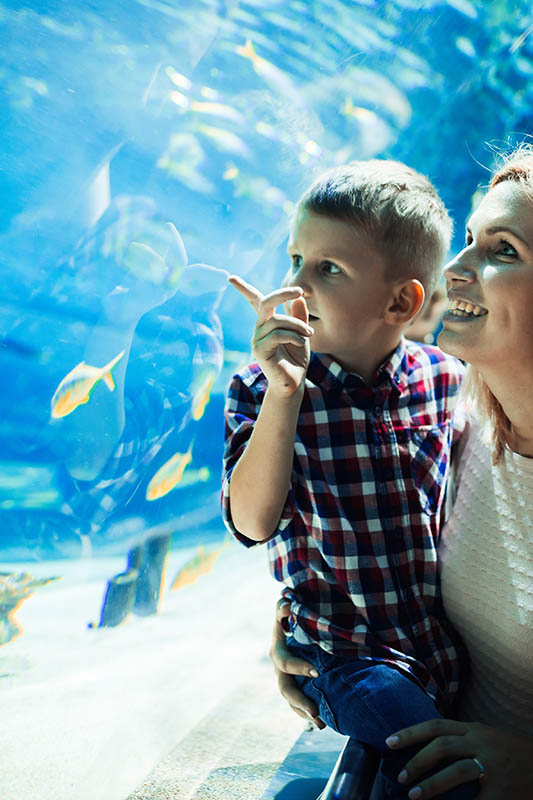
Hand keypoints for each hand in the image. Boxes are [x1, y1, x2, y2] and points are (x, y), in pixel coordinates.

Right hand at [228, 275, 313, 395]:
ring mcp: (257, 339)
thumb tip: (299, 299)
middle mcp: (259, 328)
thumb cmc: (295, 359)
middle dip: (282, 293)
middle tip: (300, 291)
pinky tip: (302, 342)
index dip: (243, 289)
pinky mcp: (259, 350)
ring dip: (297, 324)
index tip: (230, 277)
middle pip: (265, 302)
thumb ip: (299, 317)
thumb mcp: (302, 334)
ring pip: (276, 320)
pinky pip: (277, 334)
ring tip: (309, 334)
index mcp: (267, 323)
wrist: (292, 383)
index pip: (253, 302)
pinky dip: (293, 335)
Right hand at [269, 599, 325, 728]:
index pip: (284, 662)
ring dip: (304, 712)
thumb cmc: (293, 612)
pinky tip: (323, 723)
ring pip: (292, 700)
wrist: (296, 620)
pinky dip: (308, 713)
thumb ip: (284, 606)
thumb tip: (288, 604)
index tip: (317, 672)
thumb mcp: (286, 608)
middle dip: (300, 701)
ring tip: (320, 724)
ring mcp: (286, 678)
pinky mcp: (295, 685)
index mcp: (278, 649)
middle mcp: (280, 667)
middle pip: (286, 688)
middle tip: (316, 711)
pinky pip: (298, 704)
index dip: (298, 668)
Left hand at [386, 718, 531, 798]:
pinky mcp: (503, 790)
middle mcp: (482, 743)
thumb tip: (423, 750)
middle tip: (400, 776)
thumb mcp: (483, 737)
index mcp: (473, 730)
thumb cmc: (507, 753)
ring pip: (457, 770)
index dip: (410, 733)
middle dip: (417, 761)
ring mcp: (494, 766)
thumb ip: (459, 740)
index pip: (436, 726)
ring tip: (413, 795)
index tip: (388, 742)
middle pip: (442, 746)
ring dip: (432, 784)